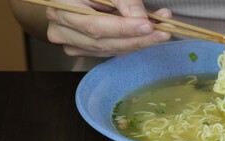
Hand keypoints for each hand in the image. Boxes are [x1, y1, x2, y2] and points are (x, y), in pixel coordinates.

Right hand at [46, 0, 171, 56]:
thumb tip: (142, 19)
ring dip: (138, 43)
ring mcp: (71, 44)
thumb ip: (124, 0)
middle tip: (163, 33)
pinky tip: (147, 37)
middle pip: (103, 42)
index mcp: (61, 8)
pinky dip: (129, 44)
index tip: (148, 26)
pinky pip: (109, 51)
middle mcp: (61, 31)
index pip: (95, 25)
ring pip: (108, 49)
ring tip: (161, 33)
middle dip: (137, 39)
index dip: (123, 28)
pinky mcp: (82, 50)